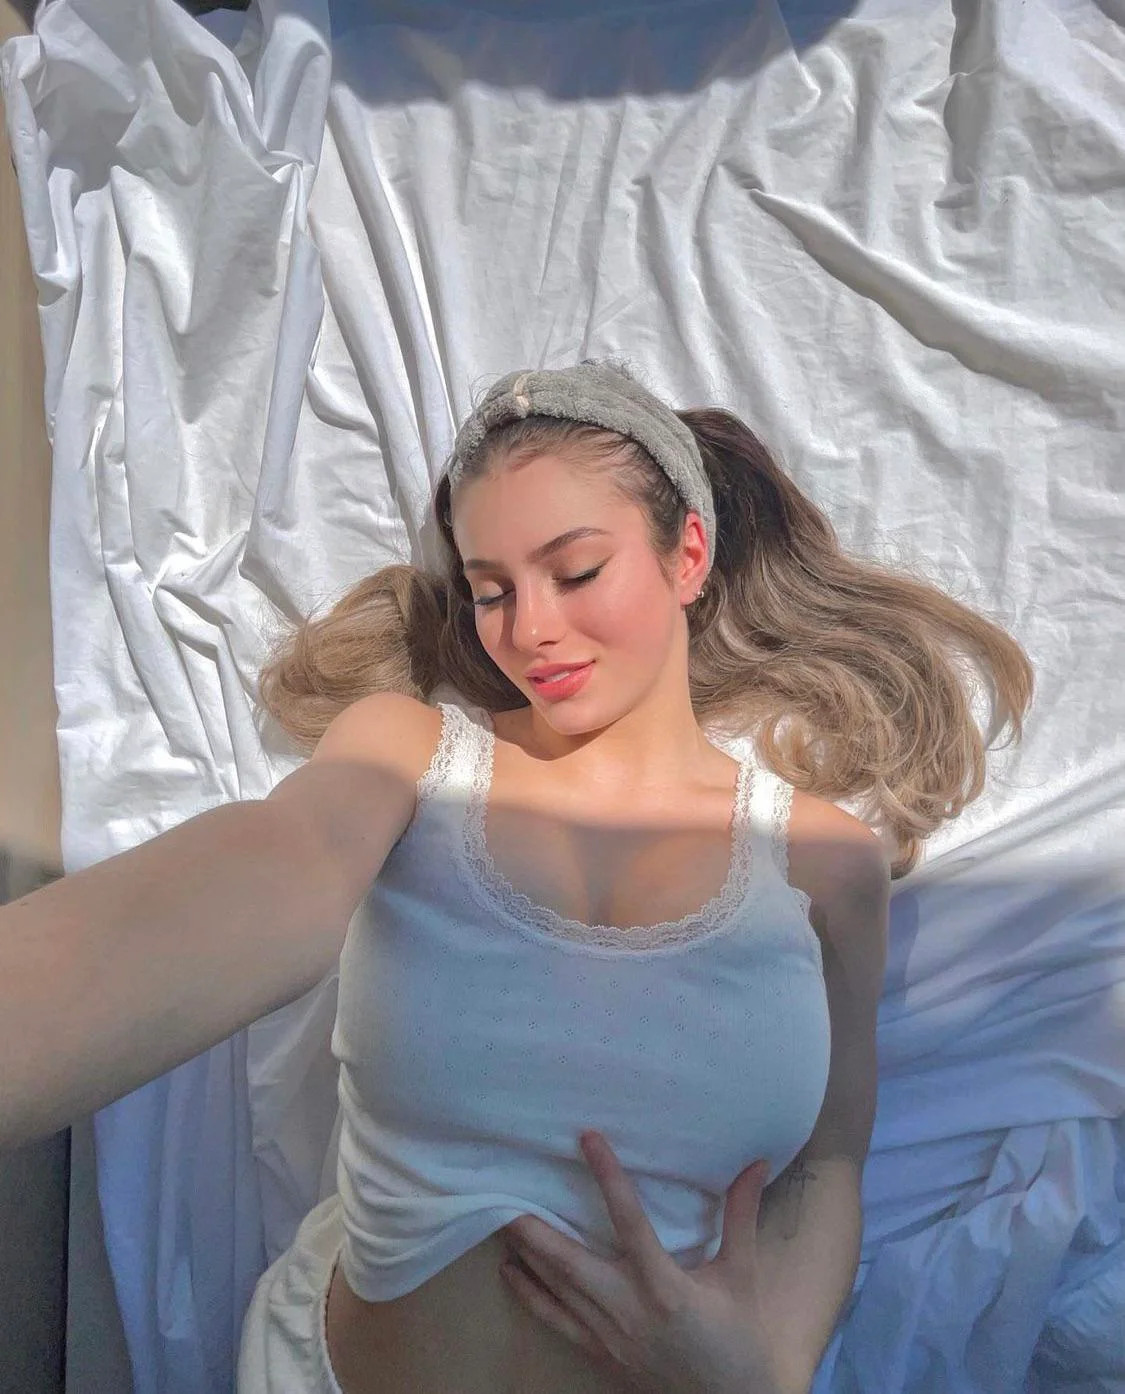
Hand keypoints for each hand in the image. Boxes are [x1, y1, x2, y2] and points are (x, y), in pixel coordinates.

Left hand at [497, 1130, 798, 1393]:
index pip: (629, 1220)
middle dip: (534, 1228)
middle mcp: (628, 1309)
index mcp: (665, 1286)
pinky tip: (509, 1271)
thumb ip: (740, 1218)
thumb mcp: (743, 1276)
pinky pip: (555, 1321)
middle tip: (506, 1191)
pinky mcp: (599, 1354)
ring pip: (556, 1289)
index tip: (588, 1139)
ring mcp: (608, 1335)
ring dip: (527, 1253)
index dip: (608, 1177)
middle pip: (569, 1262)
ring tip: (501, 1218)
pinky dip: (529, 1295)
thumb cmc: (738, 1340)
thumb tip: (755, 1165)